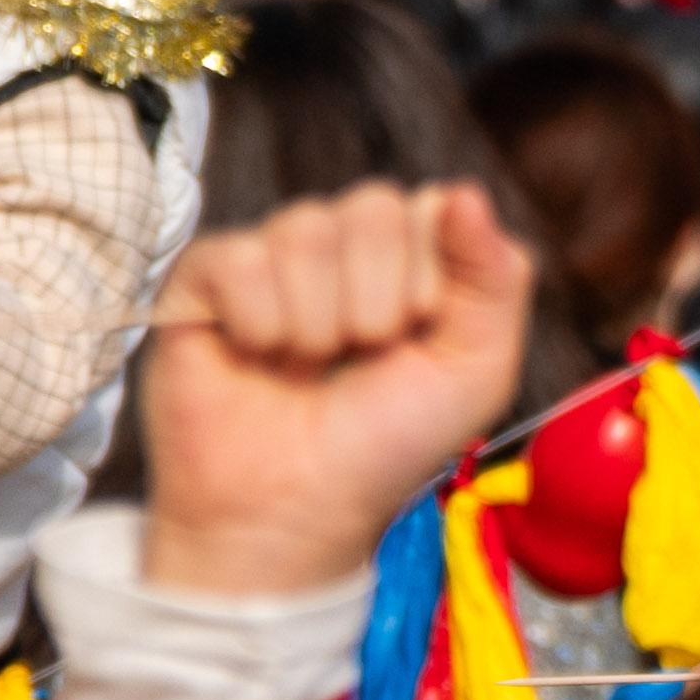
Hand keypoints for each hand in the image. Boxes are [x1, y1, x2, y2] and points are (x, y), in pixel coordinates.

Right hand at [139, 183, 531, 598]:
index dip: (429, 287)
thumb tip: (464, 192)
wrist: (294, 507)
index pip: (434, 208)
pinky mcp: (203, 275)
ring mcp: (272, 252)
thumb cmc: (387, 441)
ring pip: (305, 230)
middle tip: (356, 360)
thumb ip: (496, 279)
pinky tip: (254, 357)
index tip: (415, 344)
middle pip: (372, 207)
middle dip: (376, 306)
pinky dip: (258, 325)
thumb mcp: (475, 371)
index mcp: (414, 252)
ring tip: (304, 367)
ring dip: (317, 325)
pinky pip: (240, 259)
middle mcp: (343, 240)